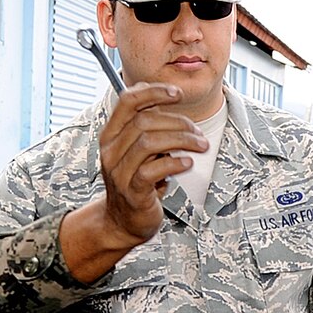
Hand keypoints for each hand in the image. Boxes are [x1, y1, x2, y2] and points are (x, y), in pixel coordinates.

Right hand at [96, 81, 205, 243]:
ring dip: (181, 140)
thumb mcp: (140, 151)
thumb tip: (176, 107)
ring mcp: (119, 171)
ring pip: (148, 142)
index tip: (177, 94)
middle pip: (143, 121)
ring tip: (200, 146)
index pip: (127, 101)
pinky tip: (187, 163)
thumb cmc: (137, 181)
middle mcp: (111, 150)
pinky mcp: (132, 191)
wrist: (122, 220)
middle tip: (198, 132)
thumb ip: (151, 130)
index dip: (153, 92)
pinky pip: (152, 170)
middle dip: (177, 122)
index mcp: (112, 134)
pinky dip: (174, 163)